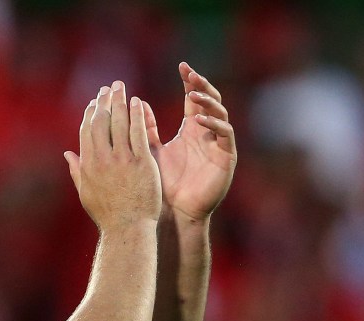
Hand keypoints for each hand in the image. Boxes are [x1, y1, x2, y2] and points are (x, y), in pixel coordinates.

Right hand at [64, 81, 161, 230]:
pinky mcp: (141, 163)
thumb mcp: (86, 193)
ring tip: (122, 88)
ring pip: (119, 123)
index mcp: (88, 165)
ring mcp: (122, 160)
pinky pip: (138, 133)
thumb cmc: (108, 215)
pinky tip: (138, 102)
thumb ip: (76, 171)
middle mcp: (102, 159)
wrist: (128, 229)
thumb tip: (67, 154)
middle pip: (101, 121)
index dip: (91, 112)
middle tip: (110, 87)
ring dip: (120, 101)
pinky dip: (137, 115)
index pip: (87, 130)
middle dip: (104, 101)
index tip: (95, 101)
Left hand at [143, 62, 236, 220]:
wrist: (175, 212)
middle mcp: (208, 133)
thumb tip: (136, 104)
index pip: (195, 98)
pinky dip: (215, 125)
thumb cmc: (164, 184)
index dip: (191, 81)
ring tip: (194, 95)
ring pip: (221, 114)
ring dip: (208, 102)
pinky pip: (225, 135)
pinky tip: (200, 120)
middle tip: (191, 75)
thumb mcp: (151, 151)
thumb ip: (146, 129)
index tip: (182, 66)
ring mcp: (219, 145)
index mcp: (192, 129)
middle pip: (211, 100)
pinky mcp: (227, 158)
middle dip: (202, 86)